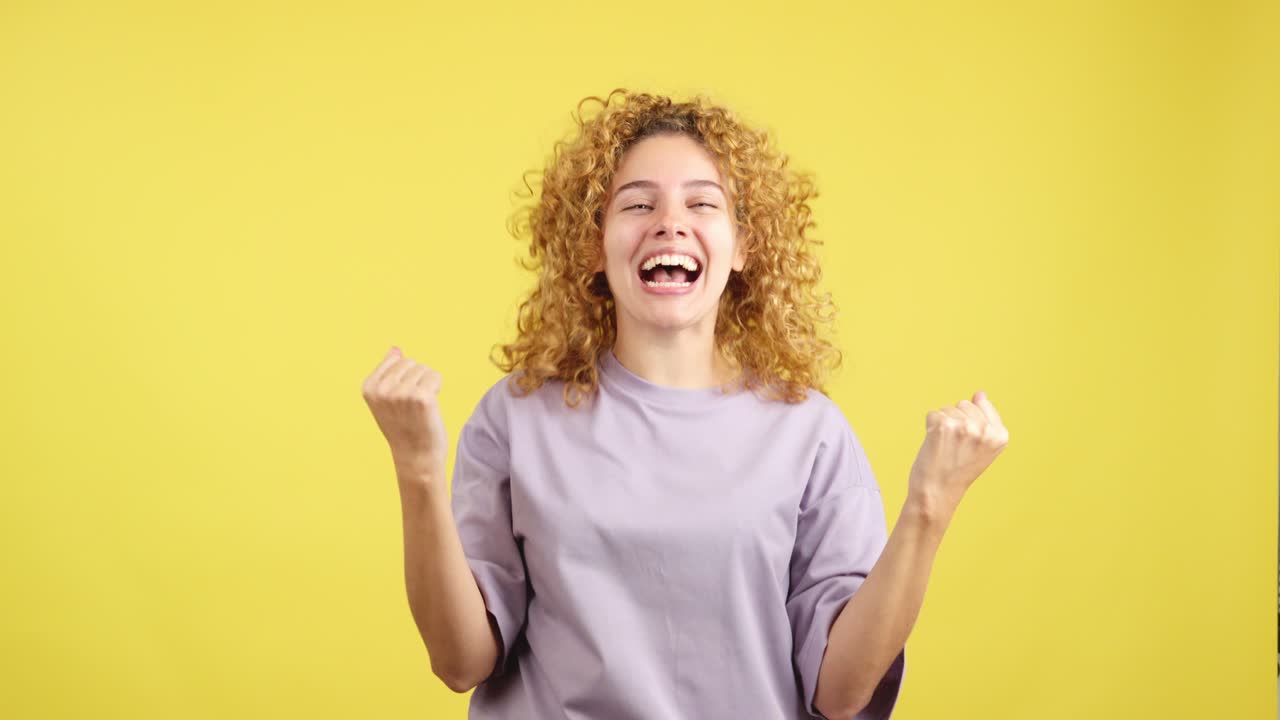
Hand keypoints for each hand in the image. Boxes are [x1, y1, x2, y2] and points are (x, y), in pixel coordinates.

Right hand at [361, 346, 448, 485]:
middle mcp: (382, 389)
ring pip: (424, 369)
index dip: (404, 377)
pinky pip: (435, 377)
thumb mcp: (387, 399)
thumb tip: (396, 349)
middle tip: (413, 406)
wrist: (416, 458)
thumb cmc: (404, 427)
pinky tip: (430, 408)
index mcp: (369, 387)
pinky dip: (437, 388)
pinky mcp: (422, 397)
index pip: (395, 359)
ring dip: (428, 386)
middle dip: (417, 380)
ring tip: (420, 408)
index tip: (401, 400)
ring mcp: (401, 393)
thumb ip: (388, 373)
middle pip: (411, 362)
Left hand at [907, 390, 1008, 517]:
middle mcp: (986, 430)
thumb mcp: (981, 446)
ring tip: (945, 448)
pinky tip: (935, 445)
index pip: (982, 404)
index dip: (970, 423)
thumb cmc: (957, 470)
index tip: (967, 444)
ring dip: (943, 425)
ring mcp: (965, 426)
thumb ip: (984, 420)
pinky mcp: (944, 425)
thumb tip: (980, 393)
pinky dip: (930, 427)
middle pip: (964, 404)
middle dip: (956, 421)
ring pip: (948, 408)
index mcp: (1001, 435)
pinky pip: (933, 414)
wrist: (937, 492)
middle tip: (954, 448)